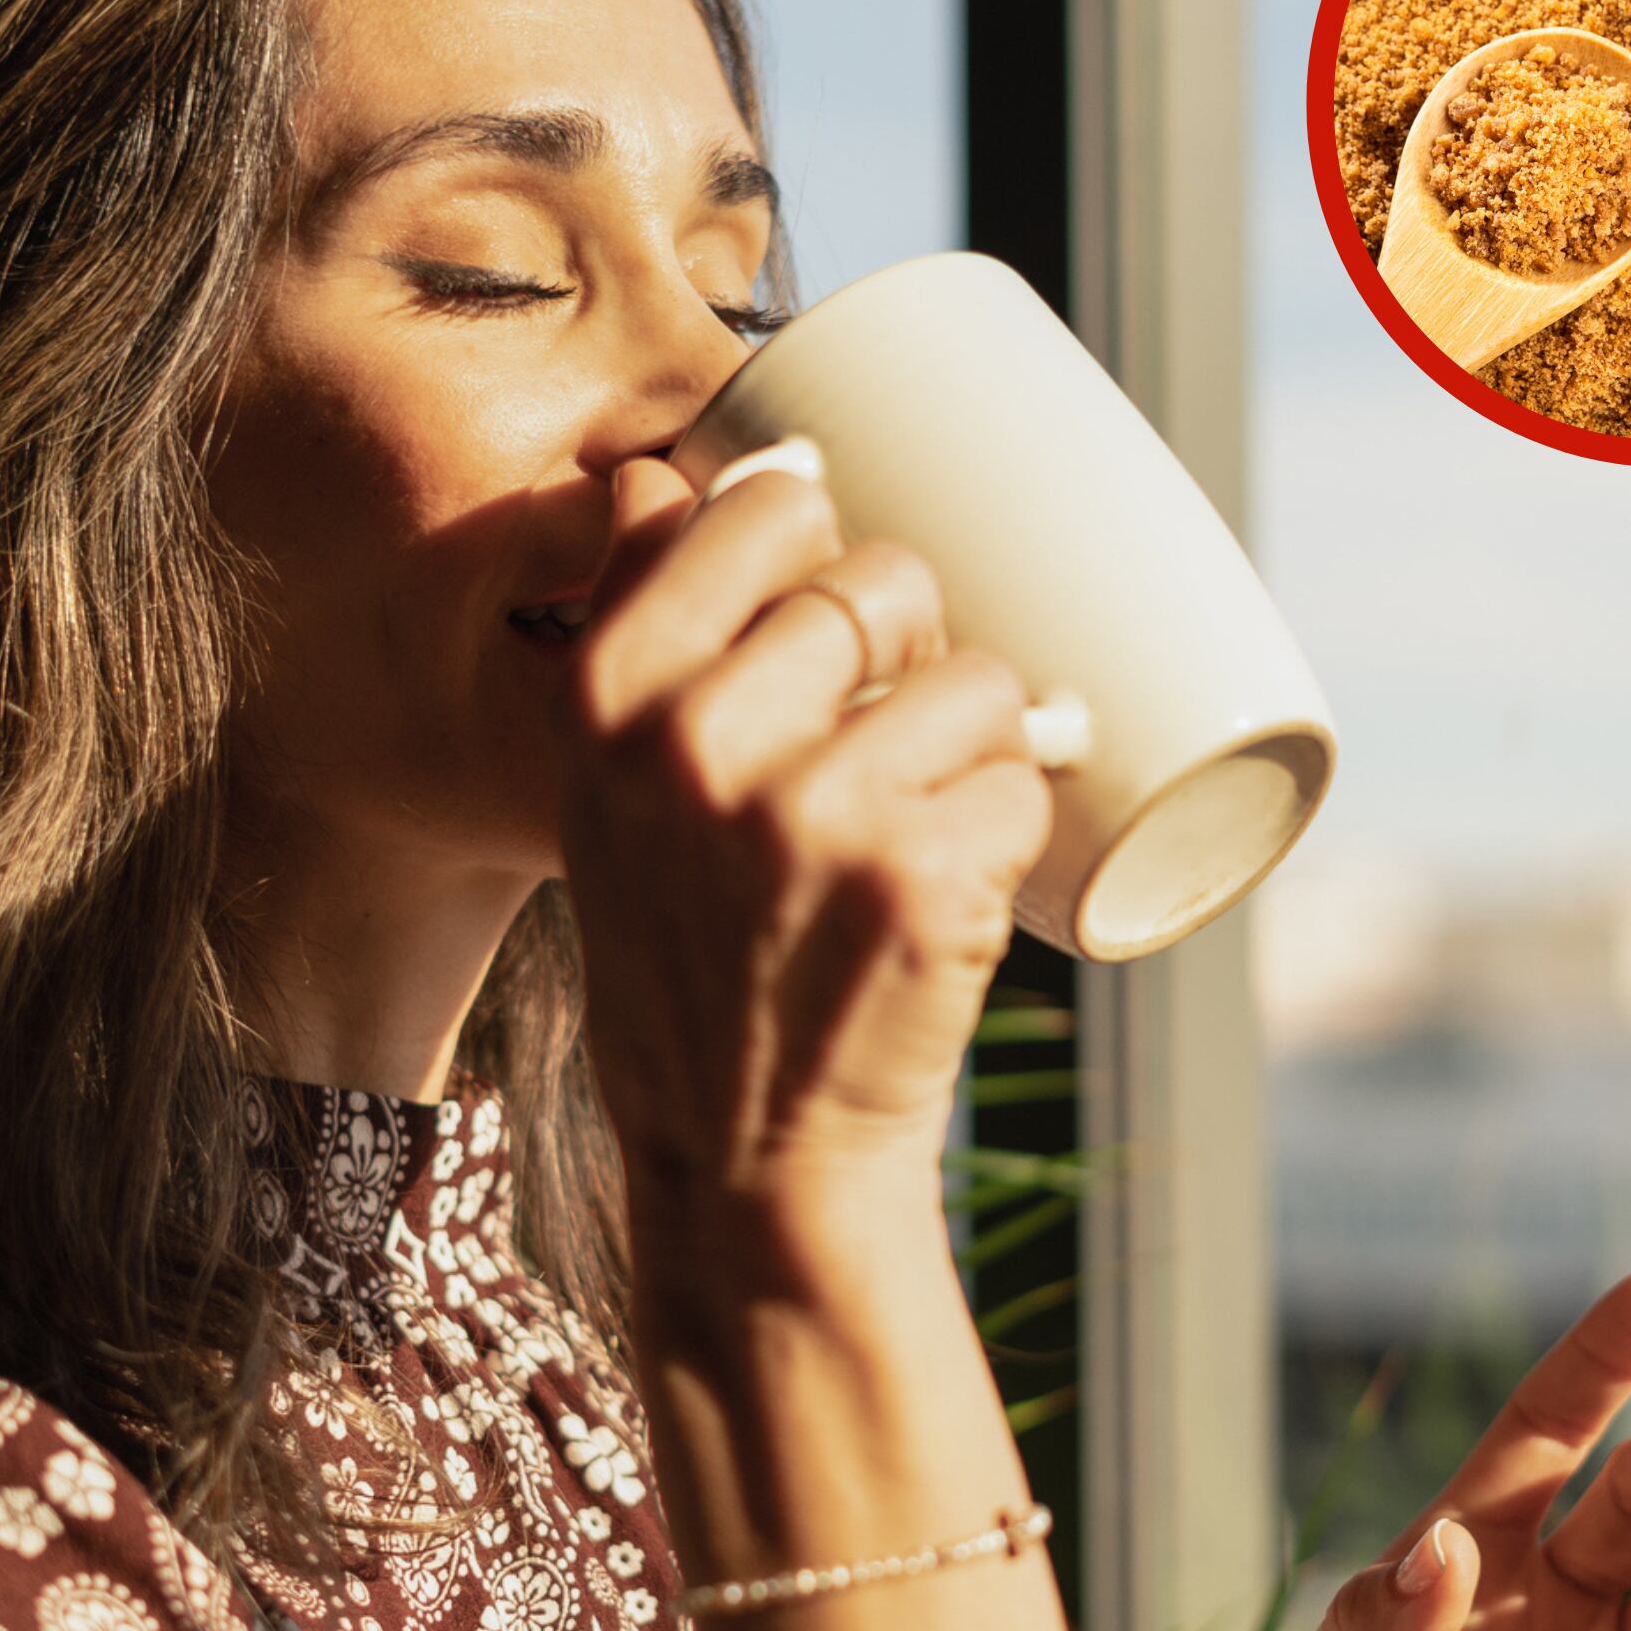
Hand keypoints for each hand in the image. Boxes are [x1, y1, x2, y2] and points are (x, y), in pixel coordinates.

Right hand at [552, 454, 1050, 1241]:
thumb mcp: (607, 797)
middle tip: (879, 754)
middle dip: (909, 655)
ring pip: (975, 676)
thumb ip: (647, 641)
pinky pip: (1023, 777)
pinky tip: (941, 902)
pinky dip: (1011, 835)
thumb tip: (697, 471)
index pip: (753, 504)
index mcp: (609, 696)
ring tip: (909, 837)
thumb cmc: (692, 958)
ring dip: (974, 750)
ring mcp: (810, 807)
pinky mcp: (917, 873)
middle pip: (882, 578)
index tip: (822, 613)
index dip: (817, 543)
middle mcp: (695, 738)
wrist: (749, 1160)